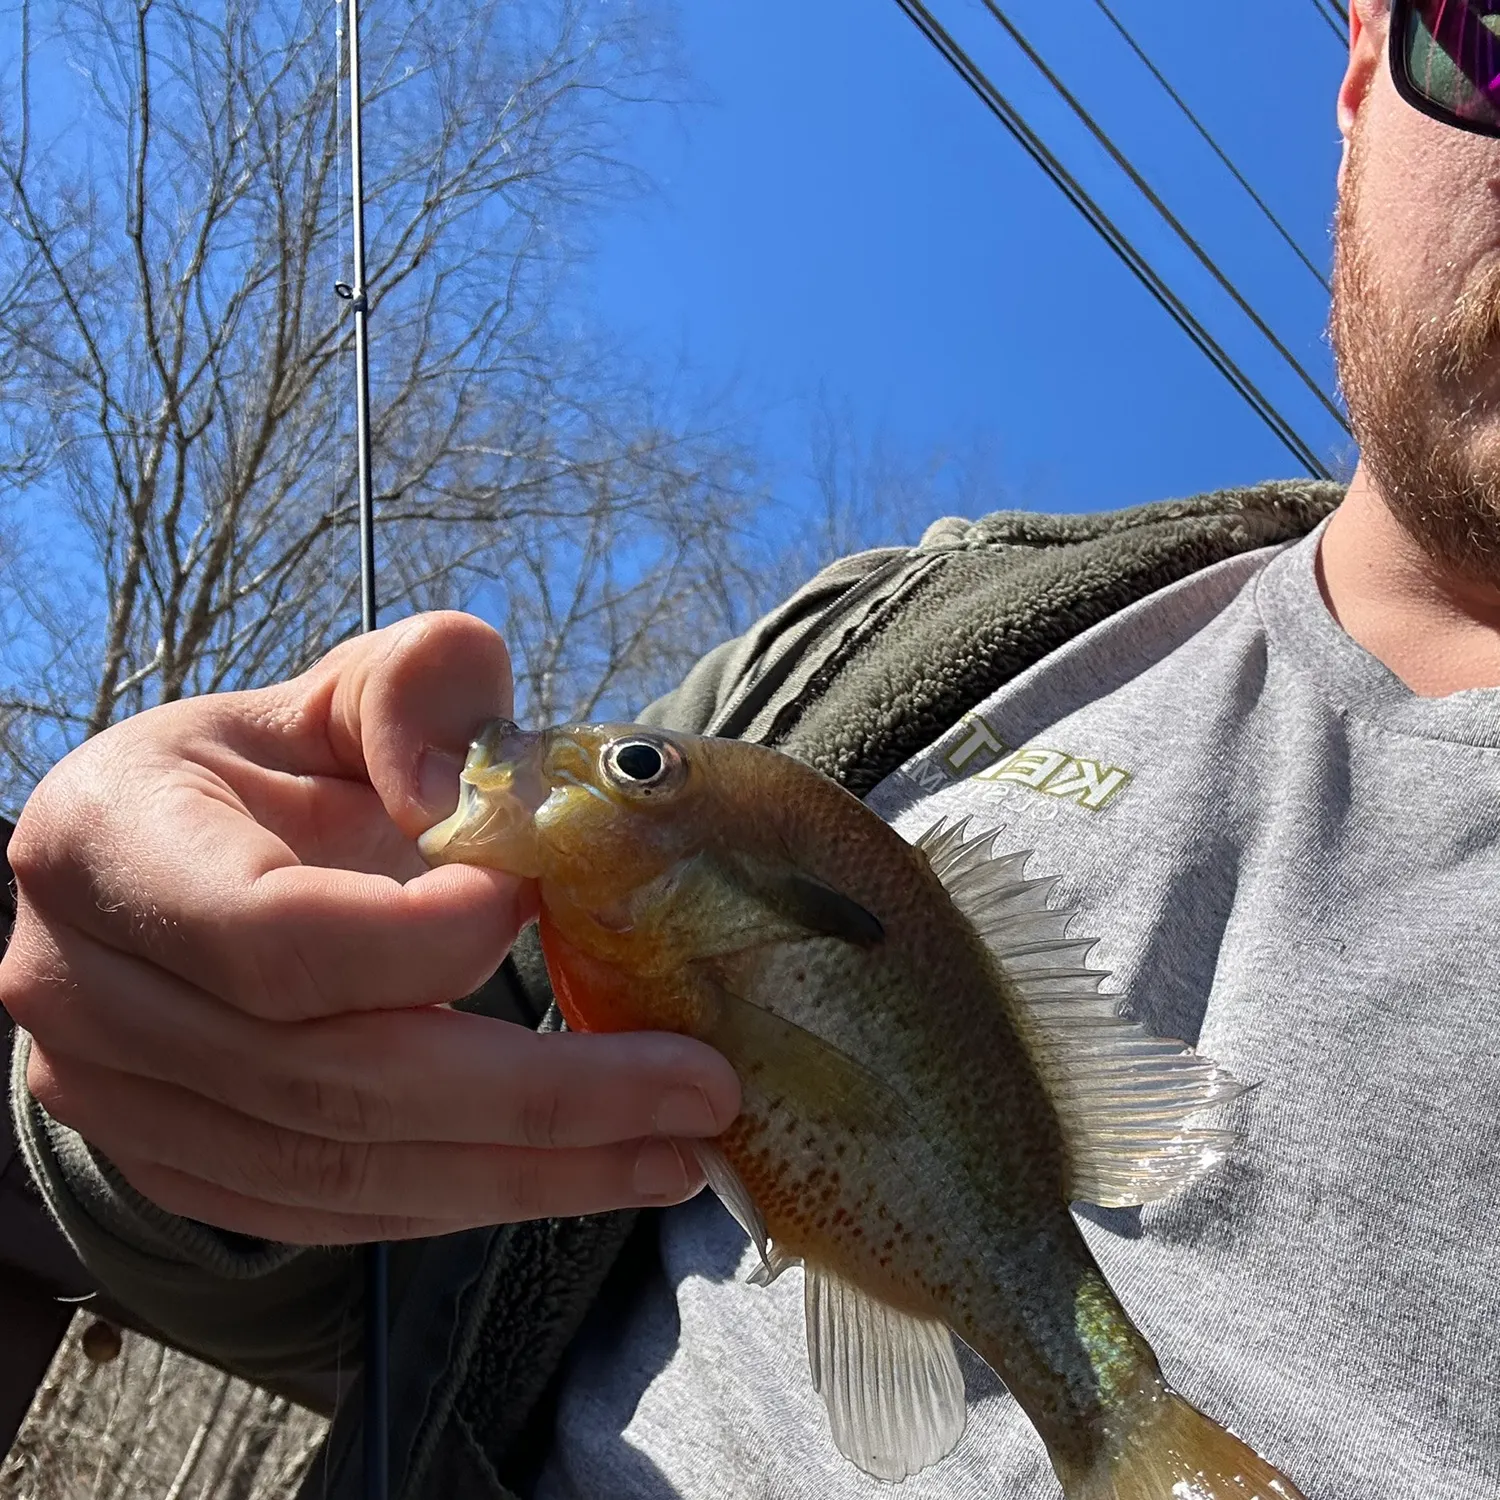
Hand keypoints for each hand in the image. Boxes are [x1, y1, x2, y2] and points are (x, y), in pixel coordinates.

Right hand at [1, 612, 739, 1243]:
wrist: (184, 858)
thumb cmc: (277, 766)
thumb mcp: (348, 691)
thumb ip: (418, 692)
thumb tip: (474, 800)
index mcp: (111, 842)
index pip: (273, 933)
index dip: (422, 940)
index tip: (536, 904)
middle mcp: (84, 990)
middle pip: (328, 1081)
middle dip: (540, 1098)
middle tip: (695, 1091)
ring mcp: (116, 1098)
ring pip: (337, 1174)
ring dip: (526, 1175)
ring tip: (670, 1154)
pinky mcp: (173, 1163)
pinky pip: (323, 1214)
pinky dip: (460, 1201)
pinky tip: (573, 1178)